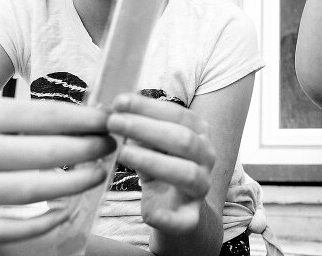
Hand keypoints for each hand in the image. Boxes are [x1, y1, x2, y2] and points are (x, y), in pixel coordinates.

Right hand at [0, 97, 114, 244]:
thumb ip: (31, 118)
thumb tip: (92, 119)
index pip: (43, 116)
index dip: (84, 120)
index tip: (109, 121)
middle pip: (41, 154)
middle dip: (86, 150)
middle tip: (110, 146)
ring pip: (28, 192)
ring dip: (73, 185)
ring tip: (96, 174)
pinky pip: (5, 231)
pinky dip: (40, 224)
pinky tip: (63, 212)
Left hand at [107, 95, 214, 233]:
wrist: (178, 210)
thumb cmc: (161, 168)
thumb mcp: (152, 146)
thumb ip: (140, 130)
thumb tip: (115, 111)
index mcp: (199, 134)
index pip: (178, 114)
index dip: (148, 107)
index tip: (119, 102)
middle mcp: (207, 157)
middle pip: (183, 140)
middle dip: (146, 128)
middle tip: (114, 123)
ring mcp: (202, 188)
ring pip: (187, 173)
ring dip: (153, 161)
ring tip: (122, 153)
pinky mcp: (191, 218)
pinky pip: (184, 219)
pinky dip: (168, 217)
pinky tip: (150, 213)